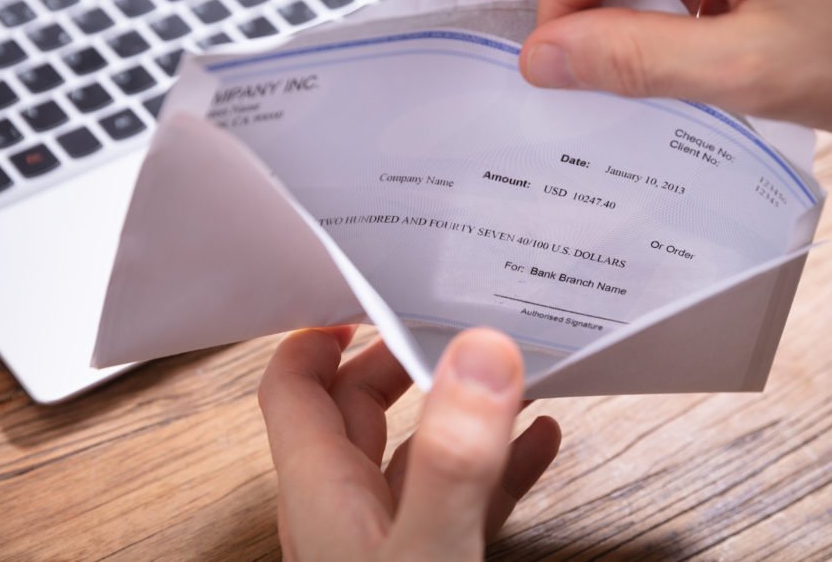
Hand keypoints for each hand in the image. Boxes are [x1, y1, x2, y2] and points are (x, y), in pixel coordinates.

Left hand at [258, 327, 560, 560]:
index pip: (295, 388)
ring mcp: (386, 537)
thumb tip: (480, 354)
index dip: (320, 336)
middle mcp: (344, 510)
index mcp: (322, 493)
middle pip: (357, 409)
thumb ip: (452, 457)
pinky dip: (497, 464)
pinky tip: (536, 443)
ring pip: (415, 451)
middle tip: (452, 323)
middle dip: (403, 359)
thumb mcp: (428, 548)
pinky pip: (460, 498)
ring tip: (512, 373)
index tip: (371, 295)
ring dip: (460, 408)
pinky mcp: (430, 558)